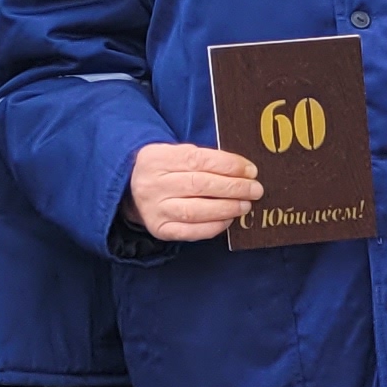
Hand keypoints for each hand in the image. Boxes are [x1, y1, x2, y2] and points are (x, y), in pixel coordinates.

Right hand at [129, 141, 263, 241]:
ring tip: (245, 205)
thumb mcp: (176, 155)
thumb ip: (204, 159)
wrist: (131, 190)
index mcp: (157, 158)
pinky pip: (191, 231)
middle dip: (234, 188)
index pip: (199, 160)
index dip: (229, 165)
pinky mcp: (159, 228)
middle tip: (255, 189)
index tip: (251, 170)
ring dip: (227, 208)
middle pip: (200, 185)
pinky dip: (214, 226)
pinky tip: (229, 219)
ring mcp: (154, 208)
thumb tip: (244, 171)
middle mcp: (153, 183)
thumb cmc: (166, 170)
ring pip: (196, 210)